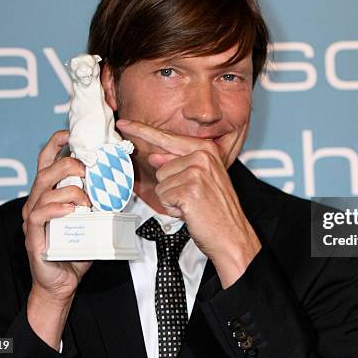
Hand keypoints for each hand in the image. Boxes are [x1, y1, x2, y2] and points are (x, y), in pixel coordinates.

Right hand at [21, 130, 92, 347]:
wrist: (63, 282)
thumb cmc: (78, 248)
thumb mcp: (93, 219)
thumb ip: (101, 199)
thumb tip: (123, 182)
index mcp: (50, 193)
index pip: (47, 161)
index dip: (56, 144)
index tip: (70, 133)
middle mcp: (37, 201)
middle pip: (47, 171)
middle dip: (69, 165)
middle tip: (89, 171)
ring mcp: (32, 217)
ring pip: (45, 190)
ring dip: (70, 190)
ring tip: (88, 200)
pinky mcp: (33, 234)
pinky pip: (40, 213)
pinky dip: (57, 208)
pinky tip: (73, 210)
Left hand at [116, 119, 260, 287]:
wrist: (232, 234)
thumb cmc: (217, 210)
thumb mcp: (201, 180)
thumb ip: (177, 164)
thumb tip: (155, 157)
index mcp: (206, 149)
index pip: (167, 137)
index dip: (142, 131)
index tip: (124, 122)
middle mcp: (203, 156)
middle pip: (161, 168)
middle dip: (171, 187)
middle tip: (193, 198)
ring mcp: (197, 172)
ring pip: (161, 183)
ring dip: (172, 199)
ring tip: (193, 205)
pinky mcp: (189, 189)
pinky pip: (163, 197)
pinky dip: (173, 208)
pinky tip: (191, 212)